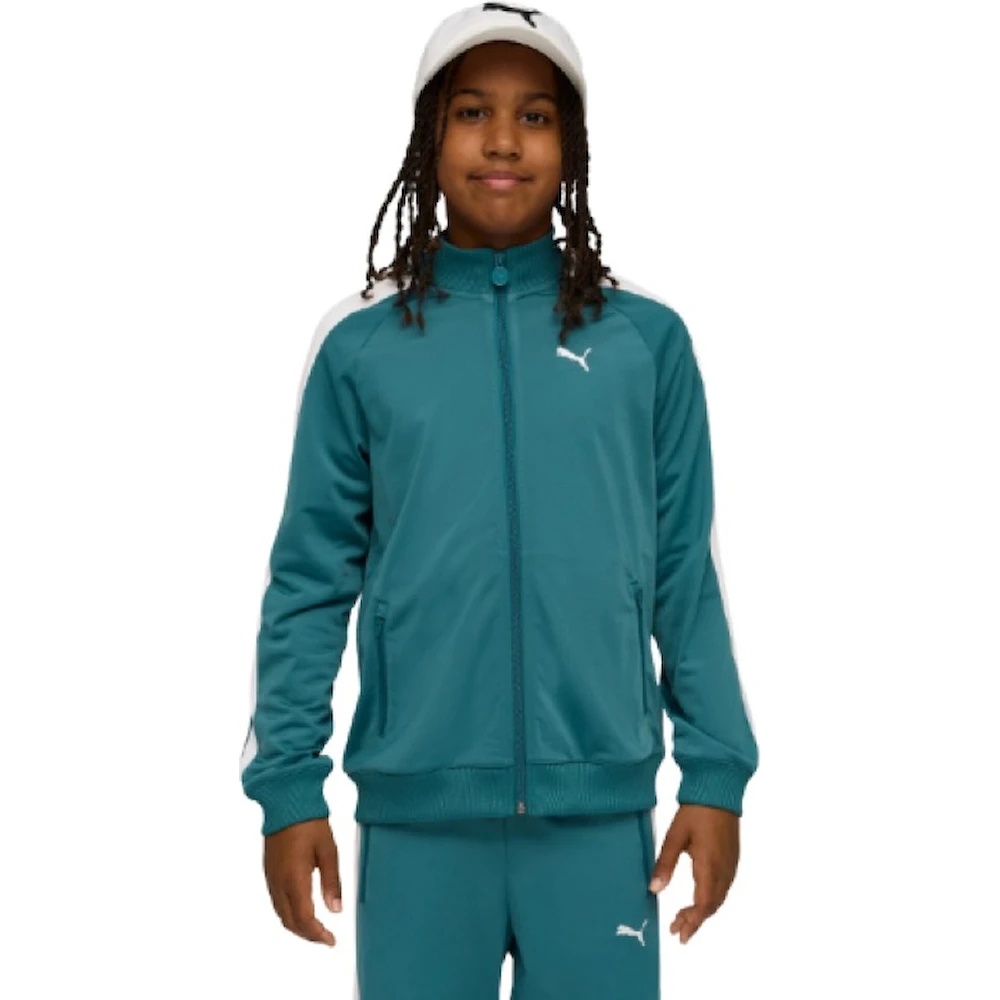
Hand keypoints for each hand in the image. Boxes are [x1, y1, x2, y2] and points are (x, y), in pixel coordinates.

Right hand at [263, 817, 342, 945]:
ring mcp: (271, 878)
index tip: (331, 940)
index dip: (317, 935)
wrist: (286, 802)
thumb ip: (332, 882)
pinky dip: (289, 913)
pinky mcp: (269, 871)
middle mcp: (278, 883)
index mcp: (294, 879)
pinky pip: (276, 902)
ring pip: (281, 914)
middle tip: (325, 938)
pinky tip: (301, 909)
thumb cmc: (309, 823)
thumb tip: (336, 910)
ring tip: (316, 928)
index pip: (304, 919)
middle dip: (307, 935)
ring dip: (297, 926)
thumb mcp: (328, 850)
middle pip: (289, 922)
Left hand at [648, 803, 739, 943]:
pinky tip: (698, 898)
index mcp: (710, 866)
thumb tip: (653, 889)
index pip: (703, 905)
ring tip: (683, 917)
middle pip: (712, 905)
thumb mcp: (675, 837)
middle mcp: (724, 870)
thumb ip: (665, 864)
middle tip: (676, 929)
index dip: (692, 922)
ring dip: (702, 911)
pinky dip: (710, 899)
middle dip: (694, 920)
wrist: (718, 791)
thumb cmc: (695, 811)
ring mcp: (731, 865)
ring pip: (719, 898)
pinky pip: (723, 887)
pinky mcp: (732, 858)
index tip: (679, 934)